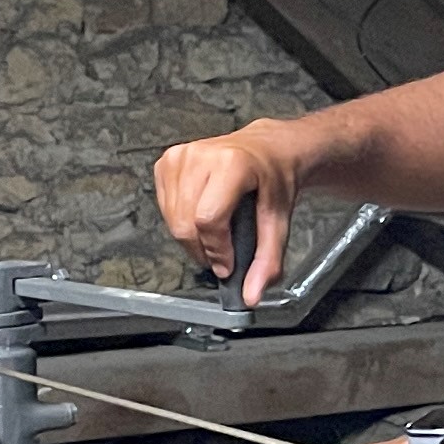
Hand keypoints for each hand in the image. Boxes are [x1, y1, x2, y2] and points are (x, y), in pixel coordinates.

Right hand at [153, 123, 297, 303]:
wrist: (266, 149)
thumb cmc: (273, 179)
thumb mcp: (279, 221)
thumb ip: (267, 261)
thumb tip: (250, 295)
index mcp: (232, 164)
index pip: (208, 219)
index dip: (217, 250)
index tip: (227, 264)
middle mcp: (202, 156)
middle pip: (185, 223)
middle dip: (203, 249)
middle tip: (222, 253)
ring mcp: (181, 156)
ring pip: (172, 220)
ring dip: (192, 238)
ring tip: (215, 232)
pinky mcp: (167, 161)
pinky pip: (164, 207)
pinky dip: (181, 221)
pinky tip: (201, 212)